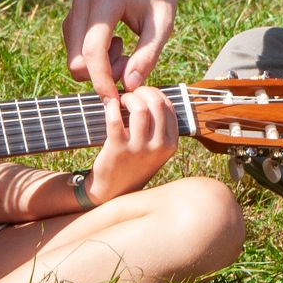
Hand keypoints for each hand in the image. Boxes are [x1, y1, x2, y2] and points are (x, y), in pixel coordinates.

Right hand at [64, 0, 177, 100]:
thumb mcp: (163, 24)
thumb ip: (148, 55)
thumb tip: (130, 85)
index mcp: (104, 2)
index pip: (92, 51)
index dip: (102, 81)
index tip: (116, 99)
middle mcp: (82, 5)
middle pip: (77, 61)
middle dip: (103, 75)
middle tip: (132, 63)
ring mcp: (74, 11)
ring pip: (73, 60)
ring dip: (99, 68)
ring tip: (126, 51)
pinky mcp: (73, 19)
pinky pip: (75, 52)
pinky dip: (94, 59)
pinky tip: (116, 44)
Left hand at [85, 86, 179, 201]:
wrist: (113, 191)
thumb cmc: (133, 164)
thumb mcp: (155, 150)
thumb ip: (158, 127)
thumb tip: (152, 95)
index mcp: (171, 144)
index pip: (169, 107)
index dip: (154, 93)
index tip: (143, 94)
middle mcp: (159, 146)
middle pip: (157, 103)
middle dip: (142, 92)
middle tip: (131, 94)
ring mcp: (139, 149)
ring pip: (139, 108)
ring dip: (128, 98)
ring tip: (121, 101)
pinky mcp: (118, 149)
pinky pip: (116, 119)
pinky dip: (112, 107)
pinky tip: (111, 105)